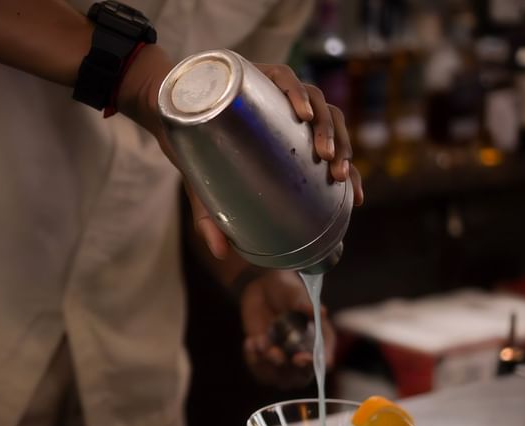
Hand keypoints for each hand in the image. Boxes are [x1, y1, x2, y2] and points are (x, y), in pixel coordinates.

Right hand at [118, 51, 363, 259]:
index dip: (351, 173)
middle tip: (337, 173)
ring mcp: (276, 91)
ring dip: (326, 126)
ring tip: (322, 151)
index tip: (355, 198)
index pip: (333, 153)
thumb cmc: (202, 156)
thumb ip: (215, 222)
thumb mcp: (208, 192)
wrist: (169, 116)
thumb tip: (221, 254)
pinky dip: (297, 93)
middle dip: (341, 149)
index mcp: (292, 140)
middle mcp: (291, 114)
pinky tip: (301, 113)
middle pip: (332, 125)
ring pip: (318, 101)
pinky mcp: (257, 72)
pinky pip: (286, 78)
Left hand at [240, 270, 334, 388]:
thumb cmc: (285, 289)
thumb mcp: (295, 293)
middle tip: (276, 354)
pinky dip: (253, 360)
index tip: (302, 358)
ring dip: (267, 365)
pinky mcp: (265, 358)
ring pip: (279, 378)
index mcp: (319, 338)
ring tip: (259, 342)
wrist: (261, 287)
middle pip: (301, 377)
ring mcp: (284, 357)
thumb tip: (321, 311)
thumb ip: (305, 305)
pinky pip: (260, 371)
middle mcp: (303, 352)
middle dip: (288, 371)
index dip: (314, 364)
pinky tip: (249, 342)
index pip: (323, 360)